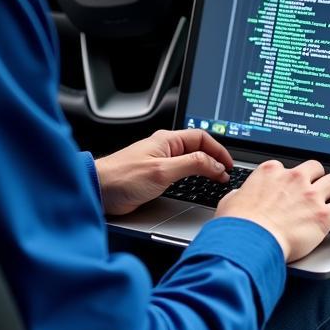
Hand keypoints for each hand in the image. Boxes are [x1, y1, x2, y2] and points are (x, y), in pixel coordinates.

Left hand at [94, 129, 232, 215]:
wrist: (100, 190)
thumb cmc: (123, 177)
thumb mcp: (163, 171)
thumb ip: (191, 164)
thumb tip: (214, 163)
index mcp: (167, 140)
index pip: (201, 138)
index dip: (218, 150)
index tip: (228, 165)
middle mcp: (165, 149)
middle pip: (198, 149)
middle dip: (214, 159)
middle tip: (225, 174)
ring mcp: (161, 163)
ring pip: (190, 161)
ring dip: (205, 169)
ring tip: (216, 179)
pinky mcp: (156, 177)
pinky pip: (181, 173)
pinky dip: (194, 178)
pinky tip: (197, 185)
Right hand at [216, 160, 329, 262]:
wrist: (250, 240)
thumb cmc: (238, 224)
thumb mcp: (230, 201)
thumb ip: (240, 195)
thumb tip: (239, 197)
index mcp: (270, 172)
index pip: (285, 167)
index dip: (290, 177)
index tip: (293, 185)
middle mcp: (292, 178)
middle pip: (315, 167)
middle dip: (320, 176)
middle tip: (323, 186)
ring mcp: (310, 195)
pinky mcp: (324, 215)